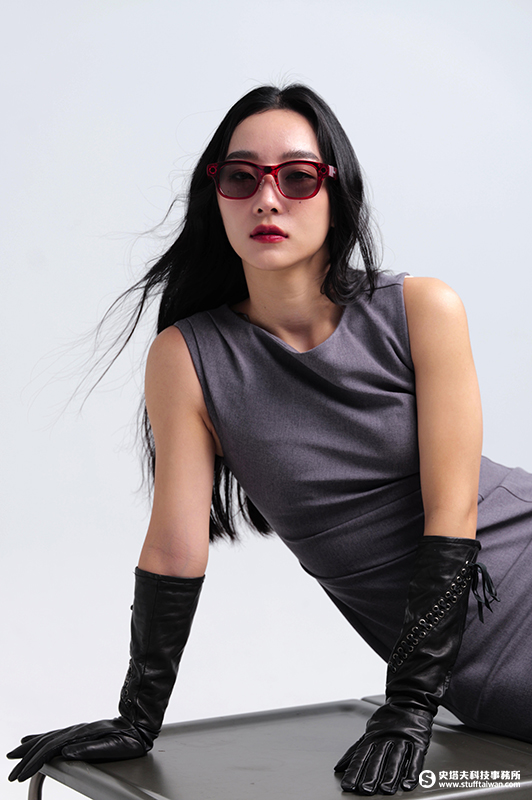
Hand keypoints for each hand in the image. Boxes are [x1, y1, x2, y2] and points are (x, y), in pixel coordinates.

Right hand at [7, 717, 147, 782]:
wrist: (137, 724)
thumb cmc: (129, 739)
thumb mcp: (113, 746)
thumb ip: (89, 750)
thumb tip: (66, 751)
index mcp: (81, 734)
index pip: (50, 749)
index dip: (34, 762)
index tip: (21, 775)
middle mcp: (75, 730)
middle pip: (44, 744)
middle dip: (26, 759)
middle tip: (11, 774)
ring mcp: (76, 730)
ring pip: (46, 739)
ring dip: (28, 749)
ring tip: (13, 755)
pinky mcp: (78, 732)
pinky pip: (53, 736)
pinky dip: (38, 739)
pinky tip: (31, 740)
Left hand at [334, 703, 431, 794]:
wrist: (407, 702)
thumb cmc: (387, 722)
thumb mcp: (368, 733)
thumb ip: (355, 751)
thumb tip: (339, 766)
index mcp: (373, 737)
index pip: (361, 756)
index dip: (354, 771)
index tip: (348, 785)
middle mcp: (387, 739)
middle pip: (378, 759)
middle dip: (371, 775)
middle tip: (366, 789)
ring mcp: (402, 739)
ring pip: (396, 759)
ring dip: (390, 775)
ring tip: (385, 789)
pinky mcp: (417, 741)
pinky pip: (415, 758)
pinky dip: (412, 771)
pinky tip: (408, 783)